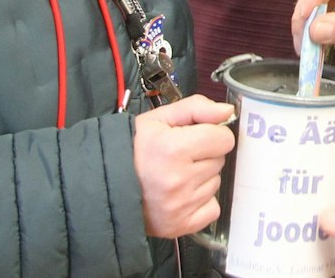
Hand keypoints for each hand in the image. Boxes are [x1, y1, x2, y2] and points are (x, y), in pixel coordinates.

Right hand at [131, 94, 234, 237]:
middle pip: (220, 161)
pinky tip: (181, 194)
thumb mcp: (159, 118)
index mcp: (173, 149)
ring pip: (215, 183)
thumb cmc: (133, 149)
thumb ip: (196, 108)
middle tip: (179, 157)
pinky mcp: (180, 225)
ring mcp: (180, 206)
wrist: (107, 184)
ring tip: (175, 175)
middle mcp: (178, 180)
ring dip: (201, 178)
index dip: (211, 134)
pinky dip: (201, 202)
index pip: (224, 139)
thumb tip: (226, 111)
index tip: (195, 137)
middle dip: (204, 155)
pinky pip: (212, 209)